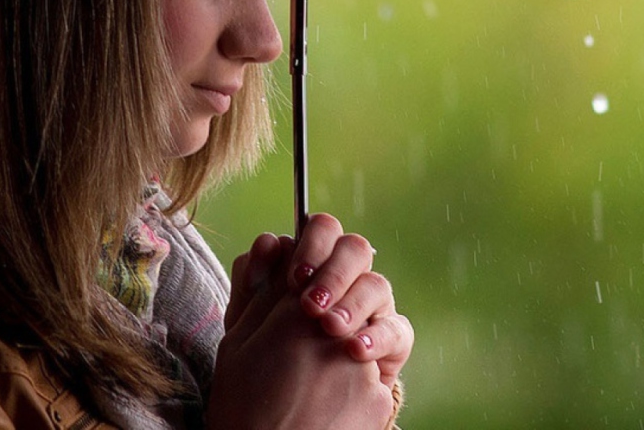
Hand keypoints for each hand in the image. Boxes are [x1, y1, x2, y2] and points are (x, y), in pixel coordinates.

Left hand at [210, 217, 409, 429]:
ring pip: (377, 284)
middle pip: (354, 249)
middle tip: (310, 304)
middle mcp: (345, 282)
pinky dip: (378, 336)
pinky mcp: (389, 343)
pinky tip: (355, 351)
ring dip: (354, 301)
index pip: (321, 232)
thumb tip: (269, 241)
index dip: (311, 244)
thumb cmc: (263, 362)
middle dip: (334, 271)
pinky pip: (398, 329)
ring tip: (331, 328)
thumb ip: (252, 280)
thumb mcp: (245, 323)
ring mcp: (369, 310)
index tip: (295, 276)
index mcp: (312, 267)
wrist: (284, 416)